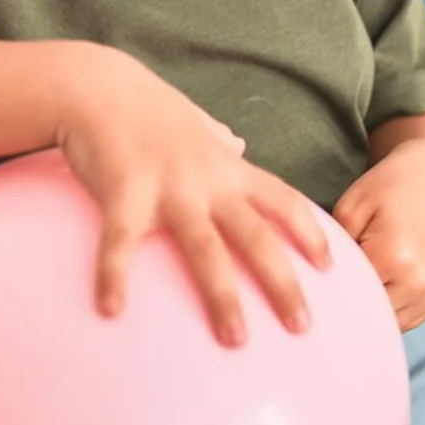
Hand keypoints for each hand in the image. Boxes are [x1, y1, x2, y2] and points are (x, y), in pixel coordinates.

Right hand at [55, 45, 332, 346]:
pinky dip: (114, 276)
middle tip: (302, 327)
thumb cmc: (140, 104)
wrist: (95, 85)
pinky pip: (121, 243)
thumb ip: (218, 135)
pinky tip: (110, 308)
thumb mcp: (192, 118)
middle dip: (283, 284)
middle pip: (257, 238)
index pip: (284, 200)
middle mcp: (207, 181)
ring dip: (223, 297)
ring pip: (207, 250)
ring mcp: (168, 188)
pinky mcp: (124, 192)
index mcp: (226, 166)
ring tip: (235, 339)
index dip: (310, 234)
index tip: (329, 268)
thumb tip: (238, 142)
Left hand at [332, 142, 424, 332]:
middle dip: (348, 308)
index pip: (352, 295)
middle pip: (372, 315)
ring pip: (391, 323)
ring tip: (353, 288)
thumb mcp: (349, 210)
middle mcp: (422, 281)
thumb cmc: (384, 190)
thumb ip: (333, 249)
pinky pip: (408, 319)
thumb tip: (320, 284)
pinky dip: (388, 310)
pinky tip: (373, 288)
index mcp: (397, 258)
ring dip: (369, 312)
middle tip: (326, 293)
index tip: (309, 292)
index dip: (329, 296)